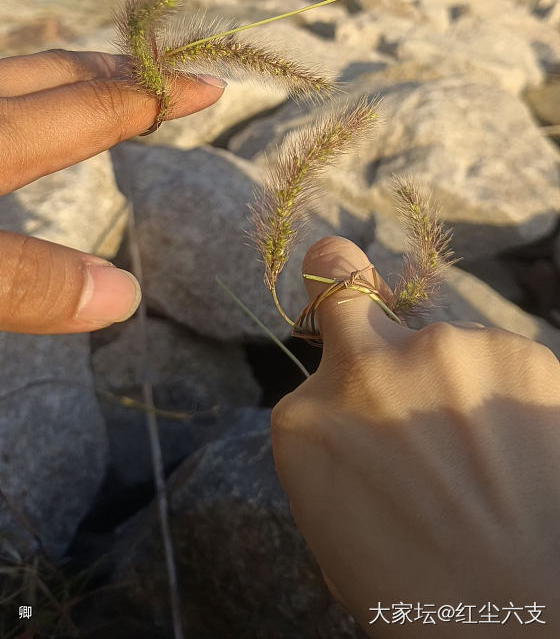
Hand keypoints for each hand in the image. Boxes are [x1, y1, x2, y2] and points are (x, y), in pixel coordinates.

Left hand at [0, 49, 224, 333]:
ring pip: (10, 77)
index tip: (211, 86)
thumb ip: (27, 280)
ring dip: (62, 78)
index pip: (95, 108)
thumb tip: (122, 296)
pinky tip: (18, 121)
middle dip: (118, 70)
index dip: (157, 98)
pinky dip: (19, 96)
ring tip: (99, 85)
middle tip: (168, 71)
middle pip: (53, 73)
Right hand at [271, 236, 559, 636]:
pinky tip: (522, 451)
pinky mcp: (515, 351)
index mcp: (303, 421)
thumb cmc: (423, 599)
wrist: (525, 620)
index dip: (336, 359)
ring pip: (443, 343)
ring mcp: (441, 350)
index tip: (347, 341)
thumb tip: (363, 411)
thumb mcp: (340, 525)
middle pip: (347, 282)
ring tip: (489, 457)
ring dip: (456, 380)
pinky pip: (500, 359)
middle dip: (346, 278)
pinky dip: (507, 394)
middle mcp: (364, 368)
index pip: (310, 363)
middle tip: (357, 280)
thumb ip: (342, 444)